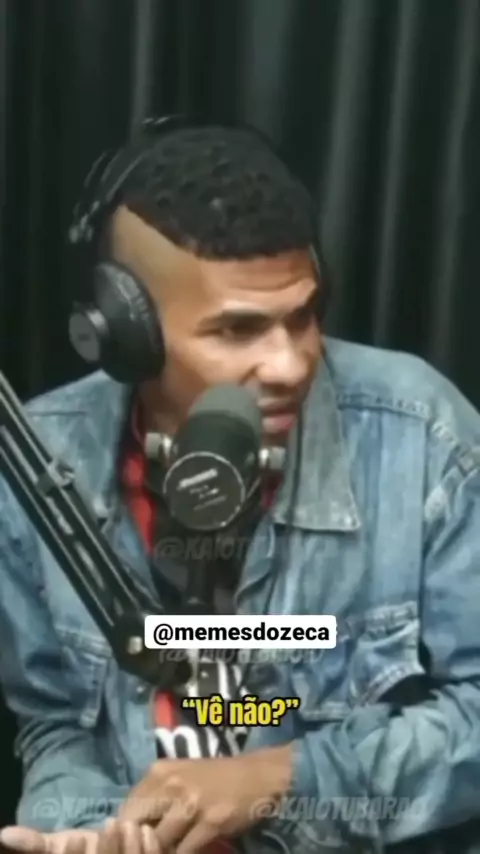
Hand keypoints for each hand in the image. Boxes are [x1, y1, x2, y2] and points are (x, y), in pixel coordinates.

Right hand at [0, 822, 160, 853]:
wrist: (111, 849)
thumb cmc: (81, 851)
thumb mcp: (56, 848)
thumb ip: (35, 845)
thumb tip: (4, 833)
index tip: (73, 837)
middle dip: (107, 851)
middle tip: (108, 823)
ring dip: (131, 849)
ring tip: (128, 824)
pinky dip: (152, 849)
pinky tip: (146, 830)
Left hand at [118, 745, 292, 853]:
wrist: (258, 775)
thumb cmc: (215, 778)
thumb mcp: (179, 778)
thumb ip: (154, 797)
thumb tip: (128, 829)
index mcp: (158, 773)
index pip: (125, 810)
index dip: (124, 833)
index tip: (128, 845)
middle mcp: (170, 784)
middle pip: (135, 826)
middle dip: (137, 845)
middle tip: (145, 851)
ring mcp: (190, 803)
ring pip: (157, 842)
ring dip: (160, 852)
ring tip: (168, 851)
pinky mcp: (210, 821)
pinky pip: (183, 851)